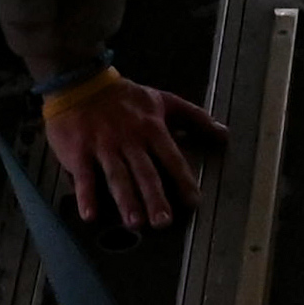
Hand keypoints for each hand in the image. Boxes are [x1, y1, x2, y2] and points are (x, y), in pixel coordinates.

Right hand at [38, 68, 224, 232]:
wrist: (79, 82)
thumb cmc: (123, 97)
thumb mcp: (163, 100)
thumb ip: (195, 117)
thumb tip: (225, 133)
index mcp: (151, 127)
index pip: (171, 157)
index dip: (182, 179)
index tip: (192, 202)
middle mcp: (129, 139)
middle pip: (144, 171)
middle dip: (154, 197)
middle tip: (163, 222)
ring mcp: (103, 146)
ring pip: (117, 175)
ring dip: (125, 199)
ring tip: (134, 222)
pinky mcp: (78, 151)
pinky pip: (84, 176)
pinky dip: (86, 196)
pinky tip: (90, 215)